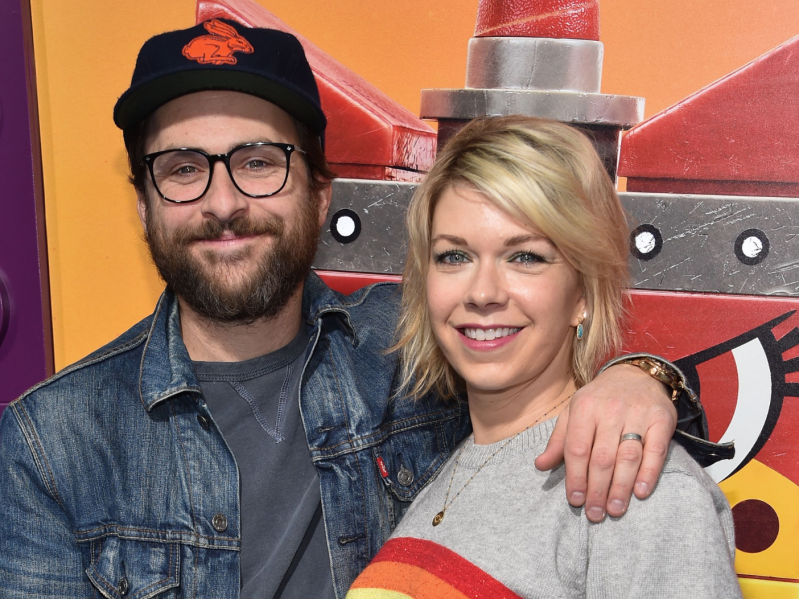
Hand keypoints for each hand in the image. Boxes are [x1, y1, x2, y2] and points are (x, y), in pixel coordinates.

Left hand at [535, 364, 676, 521]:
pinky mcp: (661, 420)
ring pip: (627, 456)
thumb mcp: (573, 412)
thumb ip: (558, 440)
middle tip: (594, 513)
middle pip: (602, 457)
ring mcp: (637, 414)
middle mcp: (610, 410)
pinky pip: (655, 450)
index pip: (577, 448)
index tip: (574, 500)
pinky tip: (640, 492)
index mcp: (584, 408)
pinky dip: (648, 473)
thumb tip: (539, 466)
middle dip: (597, 489)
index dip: (575, 477)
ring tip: (615, 509)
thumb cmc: (599, 400)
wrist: (636, 374)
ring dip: (620, 487)